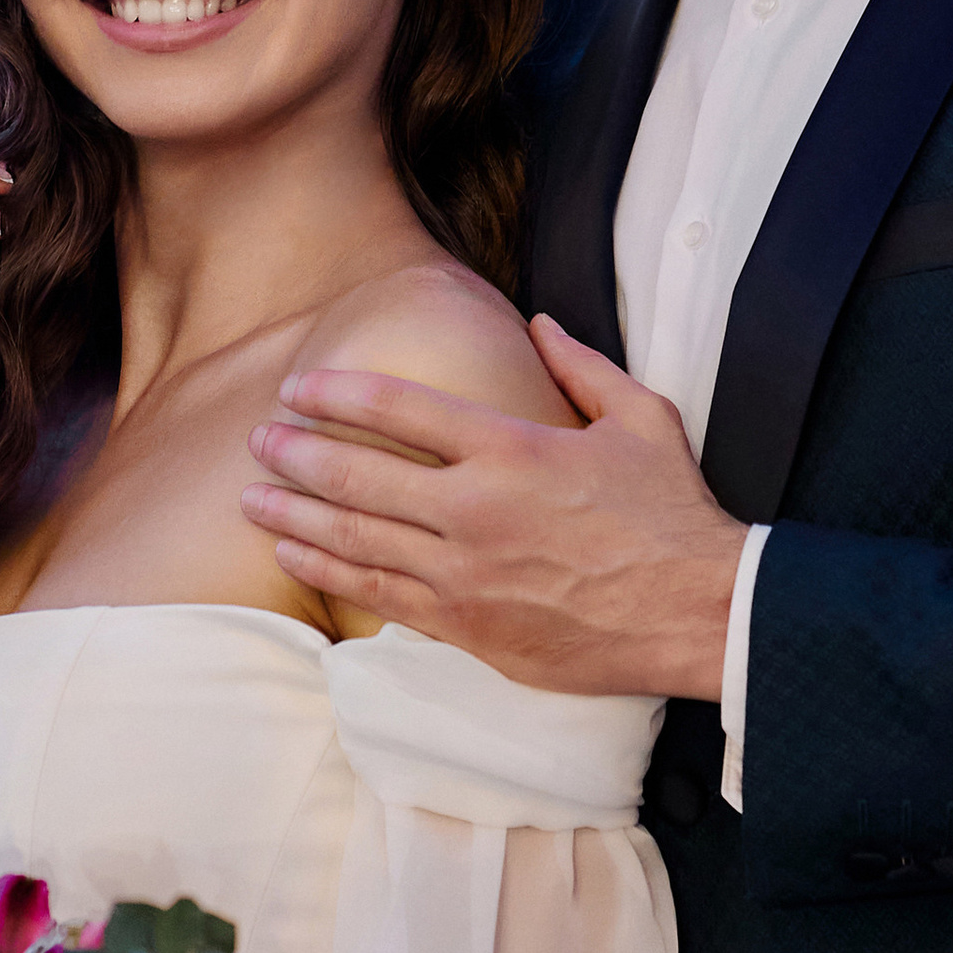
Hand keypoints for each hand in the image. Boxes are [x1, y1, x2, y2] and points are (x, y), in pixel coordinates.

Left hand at [242, 314, 746, 701]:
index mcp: (513, 450)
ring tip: (252, 496)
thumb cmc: (673, 514)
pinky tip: (296, 553)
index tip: (299, 387)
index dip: (340, 394)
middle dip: (298, 454)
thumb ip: (582, 367)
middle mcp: (477, 511)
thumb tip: (541, 324)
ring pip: (357, 541)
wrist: (700, 614)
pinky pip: (381, 596)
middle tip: (257, 438)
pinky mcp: (470, 628)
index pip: (402, 411)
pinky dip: (330, 571)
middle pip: (360, 476)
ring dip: (296, 514)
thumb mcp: (641, 419)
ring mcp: (467, 575)